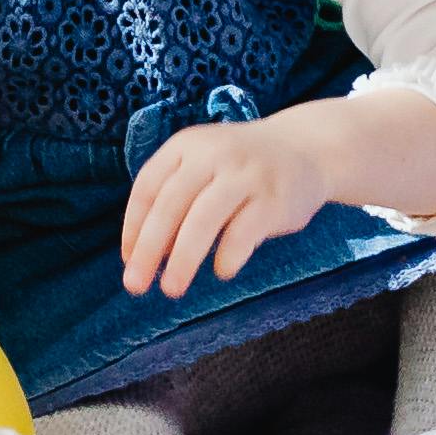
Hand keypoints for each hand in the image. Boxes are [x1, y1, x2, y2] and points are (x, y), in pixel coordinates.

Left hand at [122, 86, 435, 296]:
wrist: (307, 149)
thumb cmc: (240, 168)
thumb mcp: (203, 164)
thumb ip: (174, 198)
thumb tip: (140, 255)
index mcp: (187, 145)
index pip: (148, 187)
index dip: (133, 227)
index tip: (128, 261)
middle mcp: (214, 154)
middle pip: (171, 205)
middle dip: (149, 249)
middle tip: (136, 285)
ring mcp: (245, 174)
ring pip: (203, 219)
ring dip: (183, 259)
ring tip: (171, 289)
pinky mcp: (274, 198)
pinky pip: (243, 233)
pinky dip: (227, 256)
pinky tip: (222, 271)